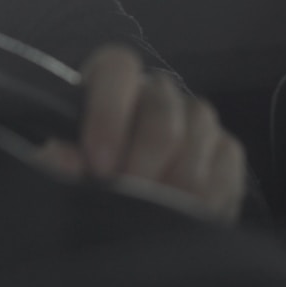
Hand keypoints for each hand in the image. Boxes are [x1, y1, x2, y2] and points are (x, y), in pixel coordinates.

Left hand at [38, 45, 246, 222]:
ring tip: (154, 215)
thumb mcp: (62, 163)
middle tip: (129, 197)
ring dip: (175, 185)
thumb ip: (59, 158)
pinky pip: (226, 168)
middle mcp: (158, 90)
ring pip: (198, 140)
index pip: (118, 68)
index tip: (98, 165)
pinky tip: (185, 218)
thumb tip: (61, 159)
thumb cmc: (84, 171)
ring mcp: (197, 118)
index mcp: (112, 79)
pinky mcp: (225, 149)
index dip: (108, 114)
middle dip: (145, 162)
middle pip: (163, 114)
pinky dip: (207, 199)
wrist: (124, 197)